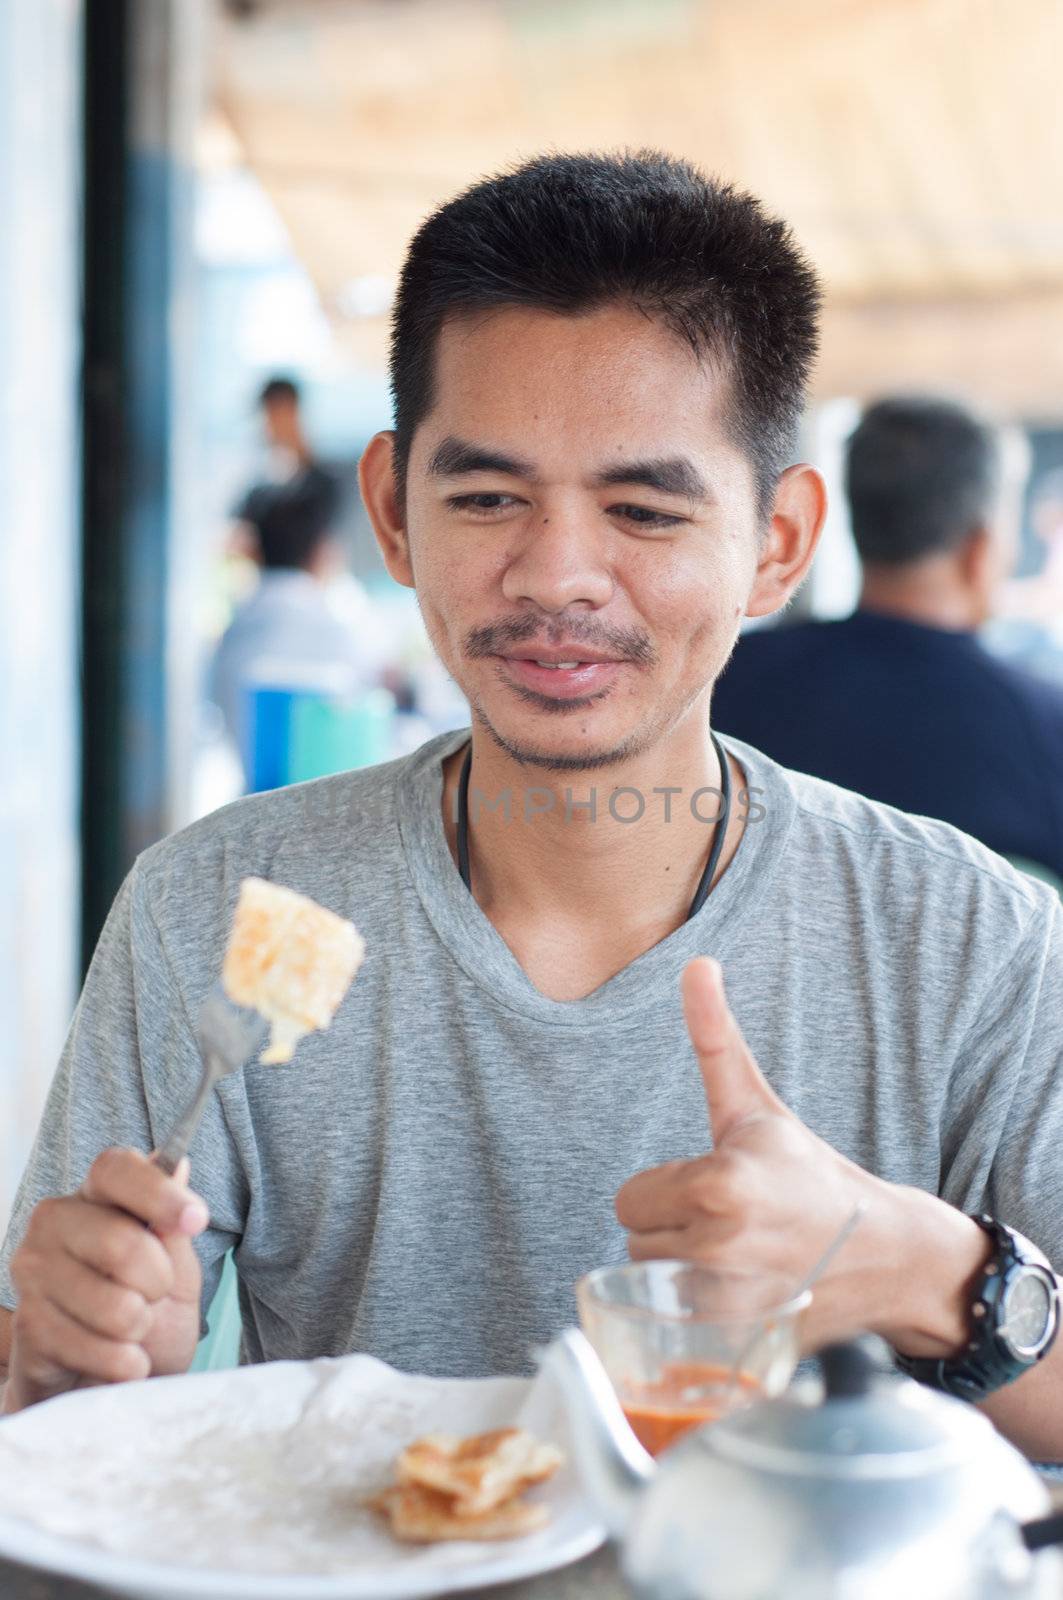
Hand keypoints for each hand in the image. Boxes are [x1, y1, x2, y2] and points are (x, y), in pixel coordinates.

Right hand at [4, 1148, 207, 1412]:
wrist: (108, 1380)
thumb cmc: (147, 1312)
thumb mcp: (176, 1268)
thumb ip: (172, 1226)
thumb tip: (178, 1164)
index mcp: (94, 1195)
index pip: (115, 1169)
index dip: (158, 1192)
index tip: (196, 1220)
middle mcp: (53, 1222)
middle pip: (122, 1243)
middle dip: (158, 1282)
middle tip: (154, 1296)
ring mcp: (33, 1272)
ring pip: (114, 1306)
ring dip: (140, 1328)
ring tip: (131, 1329)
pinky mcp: (28, 1324)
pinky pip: (98, 1348)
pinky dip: (124, 1363)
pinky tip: (119, 1360)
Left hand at [615, 958, 959, 1350]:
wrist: (882, 1251)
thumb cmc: (808, 1173)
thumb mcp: (755, 1105)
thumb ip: (713, 1038)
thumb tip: (696, 965)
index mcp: (715, 1184)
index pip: (629, 1197)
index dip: (665, 1190)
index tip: (713, 1189)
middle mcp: (718, 1246)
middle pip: (637, 1242)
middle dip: (672, 1231)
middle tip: (730, 1224)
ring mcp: (728, 1303)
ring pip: (653, 1285)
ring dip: (681, 1273)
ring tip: (736, 1257)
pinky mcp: (738, 1343)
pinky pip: (672, 1327)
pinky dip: (694, 1317)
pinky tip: (737, 1295)